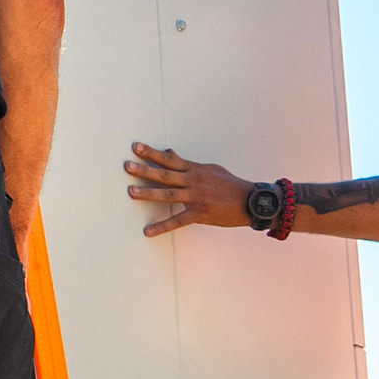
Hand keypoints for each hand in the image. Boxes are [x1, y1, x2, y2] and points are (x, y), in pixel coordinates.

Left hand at [123, 142, 248, 238]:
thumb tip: (169, 152)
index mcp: (195, 170)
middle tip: (127, 166)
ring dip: (149, 193)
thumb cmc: (229, 184)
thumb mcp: (210, 169)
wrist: (251, 201)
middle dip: (145, 170)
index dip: (152, 153)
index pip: (169, 159)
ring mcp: (196, 197)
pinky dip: (162, 226)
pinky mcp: (200, 213)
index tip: (136, 147)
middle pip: (165, 174)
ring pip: (169, 194)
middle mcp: (193, 181)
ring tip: (131, 192)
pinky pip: (178, 221)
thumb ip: (187, 163)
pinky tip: (148, 231)